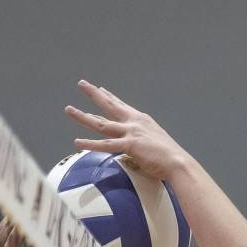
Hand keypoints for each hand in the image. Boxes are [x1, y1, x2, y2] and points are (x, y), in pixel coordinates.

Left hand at [64, 80, 190, 180]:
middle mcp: (134, 122)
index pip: (122, 106)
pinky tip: (77, 142)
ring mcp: (131, 132)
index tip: (101, 89)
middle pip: (109, 106)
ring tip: (69, 110)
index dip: (110, 97)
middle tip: (82, 84)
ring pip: (101, 124)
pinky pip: (105, 145)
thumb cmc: (169, 158)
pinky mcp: (129, 145)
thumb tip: (133, 153)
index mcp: (141, 120)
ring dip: (83, 116)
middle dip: (94, 94)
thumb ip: (141, 144)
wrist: (178, 162)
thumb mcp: (153, 144)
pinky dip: (90, 144)